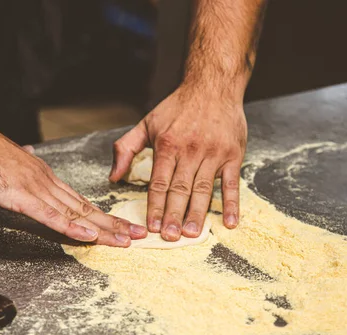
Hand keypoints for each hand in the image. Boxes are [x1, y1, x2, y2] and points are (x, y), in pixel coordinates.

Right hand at [0, 129, 146, 246]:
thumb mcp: (10, 160)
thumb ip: (23, 164)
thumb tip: (30, 156)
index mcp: (46, 178)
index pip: (81, 202)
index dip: (103, 216)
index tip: (122, 226)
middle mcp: (48, 184)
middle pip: (87, 208)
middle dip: (115, 224)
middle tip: (139, 235)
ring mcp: (37, 191)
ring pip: (77, 214)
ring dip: (103, 229)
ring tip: (126, 240)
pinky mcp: (22, 198)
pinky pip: (51, 216)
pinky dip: (72, 228)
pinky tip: (89, 236)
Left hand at [109, 85, 246, 240]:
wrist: (213, 85)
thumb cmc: (178, 107)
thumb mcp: (147, 123)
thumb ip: (126, 148)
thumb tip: (113, 177)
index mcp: (167, 145)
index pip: (159, 183)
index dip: (155, 206)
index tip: (152, 226)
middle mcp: (190, 150)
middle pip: (180, 189)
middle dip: (174, 216)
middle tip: (171, 237)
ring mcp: (213, 153)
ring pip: (204, 189)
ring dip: (198, 214)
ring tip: (192, 234)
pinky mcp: (232, 155)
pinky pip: (232, 183)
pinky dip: (232, 204)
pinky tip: (230, 222)